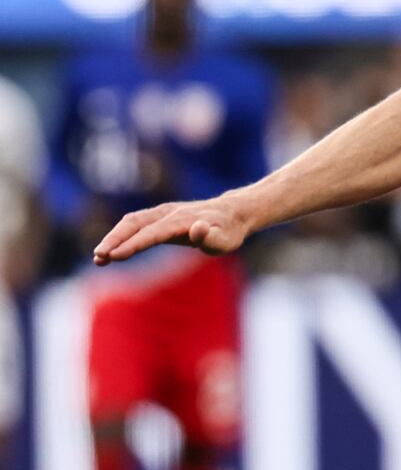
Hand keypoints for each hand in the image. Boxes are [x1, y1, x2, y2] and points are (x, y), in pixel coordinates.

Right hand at [92, 196, 251, 264]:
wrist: (233, 212)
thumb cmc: (228, 231)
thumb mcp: (226, 240)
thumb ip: (210, 238)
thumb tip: (197, 229)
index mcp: (184, 220)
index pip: (154, 233)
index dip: (134, 244)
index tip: (114, 256)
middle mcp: (170, 213)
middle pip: (136, 223)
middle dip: (115, 239)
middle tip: (98, 257)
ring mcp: (163, 212)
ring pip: (132, 221)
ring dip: (113, 237)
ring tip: (98, 258)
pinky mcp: (159, 215)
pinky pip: (135, 223)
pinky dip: (119, 234)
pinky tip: (109, 251)